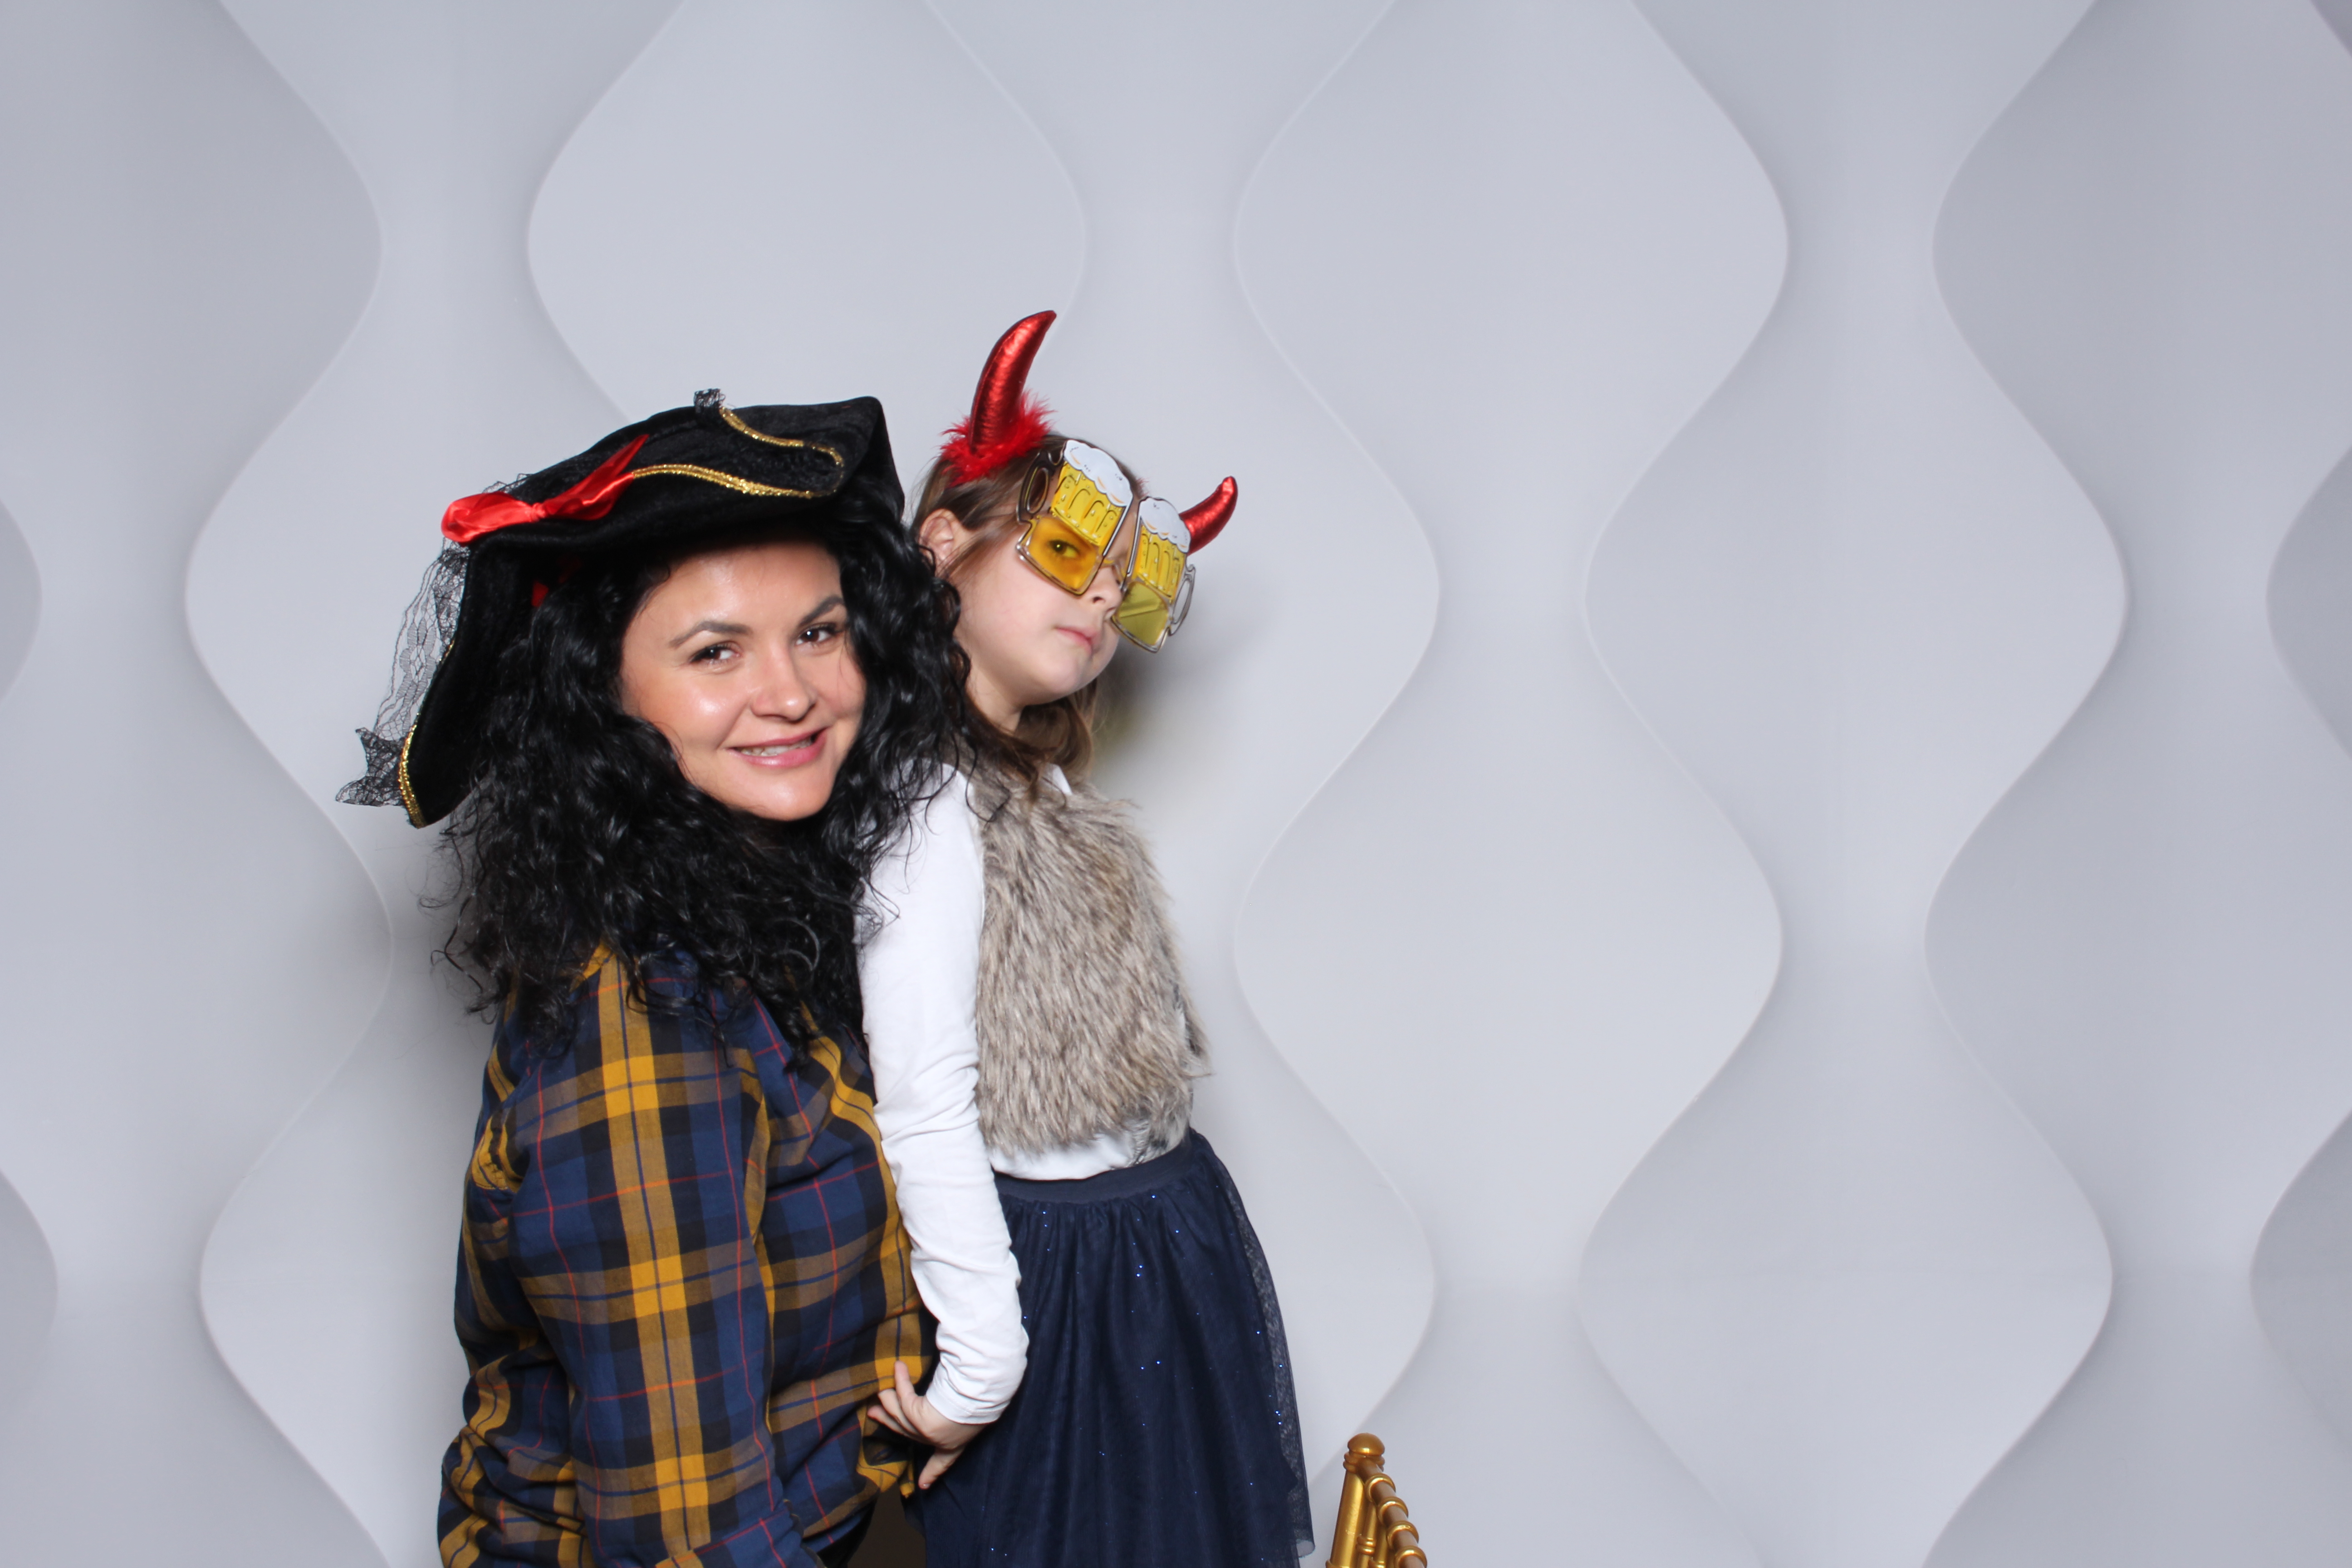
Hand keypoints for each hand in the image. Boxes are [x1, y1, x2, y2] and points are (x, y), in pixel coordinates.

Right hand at [867, 1359, 986, 1487]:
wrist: (980, 1399)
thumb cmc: (983, 1404)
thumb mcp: (975, 1414)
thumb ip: (960, 1413)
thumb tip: (954, 1397)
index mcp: (954, 1446)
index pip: (942, 1462)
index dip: (931, 1473)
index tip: (923, 1486)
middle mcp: (937, 1441)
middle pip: (907, 1432)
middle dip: (888, 1421)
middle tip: (872, 1412)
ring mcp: (924, 1431)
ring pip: (899, 1415)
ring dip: (888, 1399)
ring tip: (880, 1388)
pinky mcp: (917, 1417)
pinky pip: (904, 1396)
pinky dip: (901, 1380)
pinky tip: (899, 1365)